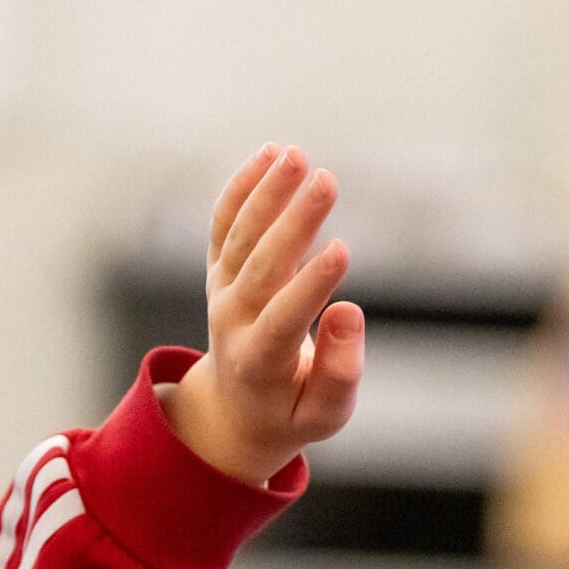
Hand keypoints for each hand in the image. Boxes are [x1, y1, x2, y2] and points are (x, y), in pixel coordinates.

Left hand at [164, 144, 364, 484]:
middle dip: (294, 223)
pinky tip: (270, 153)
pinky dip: (241, 189)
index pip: (284, 318)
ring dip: (267, 193)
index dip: (311, 286)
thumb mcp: (322, 415)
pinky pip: (224, 224)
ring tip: (296, 155)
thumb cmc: (291, 411)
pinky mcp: (219, 270)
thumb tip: (349, 311)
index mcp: (259, 360)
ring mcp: (220, 291)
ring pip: (240, 237)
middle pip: (261, 266)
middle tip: (326, 181)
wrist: (233, 410)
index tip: (343, 250)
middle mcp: (232, 320)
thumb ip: (338, 373)